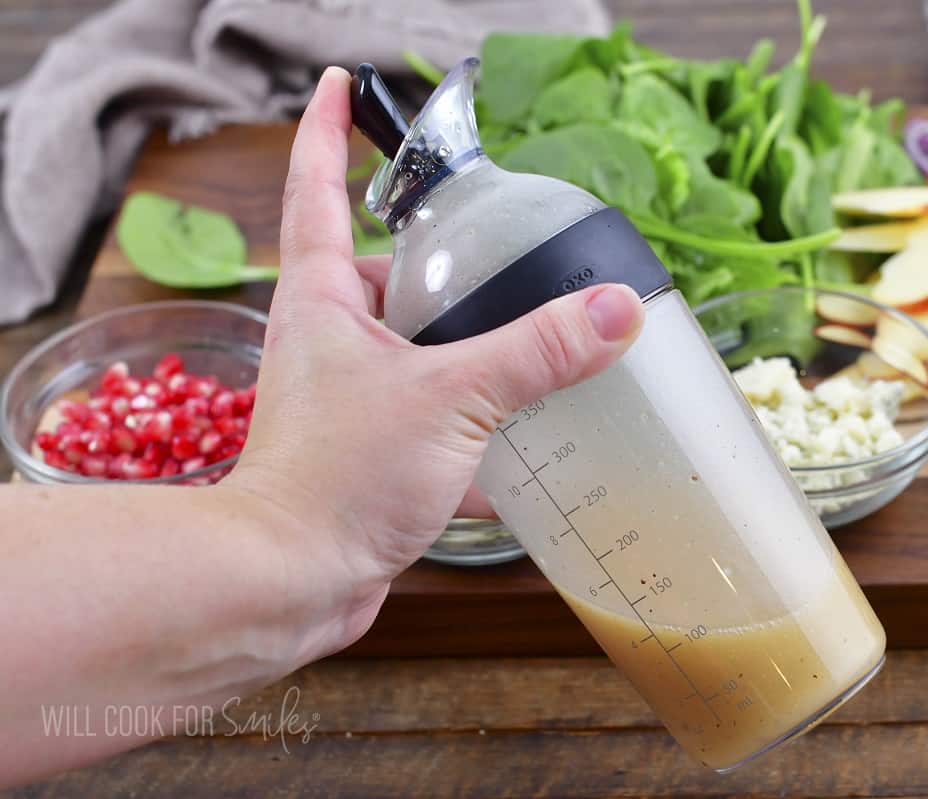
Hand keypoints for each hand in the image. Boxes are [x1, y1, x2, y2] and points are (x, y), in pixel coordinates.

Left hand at [225, 67, 644, 652]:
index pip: (318, 187)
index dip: (329, 130)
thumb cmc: (341, 476)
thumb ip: (537, 351)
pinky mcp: (368, 446)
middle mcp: (326, 337)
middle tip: (495, 239)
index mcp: (322, 297)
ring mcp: (344, 394)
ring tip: (525, 325)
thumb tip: (616, 309)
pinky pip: (426, 405)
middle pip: (379, 266)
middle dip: (433, 252)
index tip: (342, 85)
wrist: (294, 581)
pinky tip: (521, 419)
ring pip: (409, 342)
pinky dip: (469, 405)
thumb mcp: (451, 397)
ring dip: (459, 334)